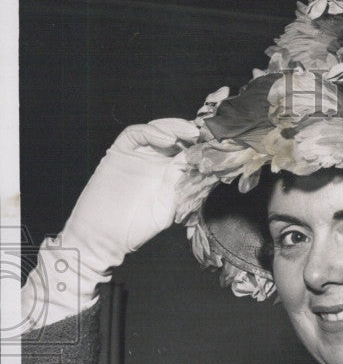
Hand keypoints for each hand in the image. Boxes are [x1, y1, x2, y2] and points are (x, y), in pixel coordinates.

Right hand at [64, 118, 200, 268]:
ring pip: (157, 131)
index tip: (217, 145)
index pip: (188, 154)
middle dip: (190, 133)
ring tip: (189, 132)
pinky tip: (167, 139)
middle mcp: (155, 162)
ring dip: (174, 128)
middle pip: (175, 138)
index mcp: (169, 175)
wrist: (104, 236)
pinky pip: (135, 134)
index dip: (201, 147)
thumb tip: (192, 163)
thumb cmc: (135, 228)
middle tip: (205, 133)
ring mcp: (137, 156)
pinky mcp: (119, 152)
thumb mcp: (165, 209)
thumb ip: (178, 187)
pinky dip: (152, 132)